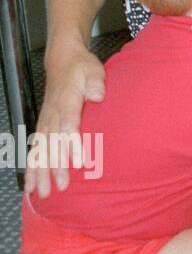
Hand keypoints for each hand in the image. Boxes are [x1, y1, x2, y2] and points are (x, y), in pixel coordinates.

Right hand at [26, 42, 103, 197]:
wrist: (62, 60)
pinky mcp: (44, 125)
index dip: (73, 145)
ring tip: (41, 193)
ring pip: (40, 150)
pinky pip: (35, 148)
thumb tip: (98, 96)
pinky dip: (32, 166)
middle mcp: (52, 114)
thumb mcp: (93, 70)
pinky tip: (31, 183)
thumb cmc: (80, 67)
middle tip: (60, 187)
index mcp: (66, 102)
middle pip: (52, 144)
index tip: (79, 163)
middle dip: (55, 167)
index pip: (69, 127)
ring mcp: (46, 120)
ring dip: (40, 172)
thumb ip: (95, 83)